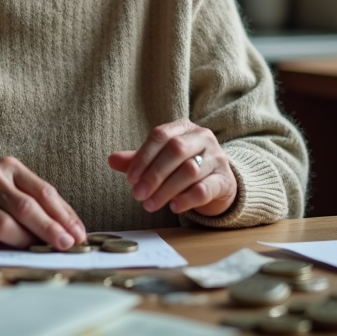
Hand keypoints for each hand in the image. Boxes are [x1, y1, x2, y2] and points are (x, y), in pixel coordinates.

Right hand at [0, 156, 87, 248]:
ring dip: (39, 234)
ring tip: (53, 247)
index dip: (66, 214)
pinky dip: (15, 238)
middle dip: (57, 225)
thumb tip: (65, 231)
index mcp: (12, 168)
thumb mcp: (4, 194)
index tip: (80, 233)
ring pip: (18, 213)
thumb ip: (30, 207)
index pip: (46, 191)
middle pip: (35, 201)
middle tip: (71, 242)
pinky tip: (25, 246)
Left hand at [108, 119, 236, 217]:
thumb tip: (111, 159)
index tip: (130, 177)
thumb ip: (138, 160)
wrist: (218, 184)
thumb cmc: (183, 168)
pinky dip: (186, 199)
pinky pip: (205, 188)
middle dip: (154, 174)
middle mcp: (203, 138)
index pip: (161, 135)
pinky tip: (173, 207)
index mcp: (184, 128)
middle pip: (176, 150)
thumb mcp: (160, 161)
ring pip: (190, 170)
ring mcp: (217, 158)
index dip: (143, 156)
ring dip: (166, 190)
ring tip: (150, 205)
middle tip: (137, 195)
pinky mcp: (225, 180)